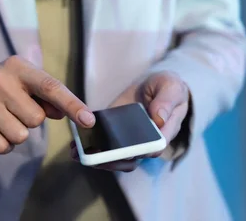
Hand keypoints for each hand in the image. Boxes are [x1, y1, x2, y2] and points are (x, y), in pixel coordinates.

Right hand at [0, 55, 95, 153]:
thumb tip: (62, 113)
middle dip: (31, 119)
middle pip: (36, 118)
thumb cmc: (1, 86)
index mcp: (17, 66)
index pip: (50, 87)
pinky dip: (3, 144)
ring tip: (3, 118)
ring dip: (16, 133)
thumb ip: (47, 96)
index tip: (88, 120)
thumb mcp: (24, 81)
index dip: (72, 104)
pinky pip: (2, 147)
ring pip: (20, 135)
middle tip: (15, 109)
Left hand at [71, 71, 188, 171]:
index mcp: (164, 133)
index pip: (154, 148)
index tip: (126, 152)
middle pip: (130, 159)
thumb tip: (159, 119)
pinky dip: (89, 147)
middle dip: (111, 161)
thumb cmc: (167, 86)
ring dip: (97, 159)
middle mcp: (145, 142)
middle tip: (93, 157)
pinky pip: (103, 145)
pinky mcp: (114, 134)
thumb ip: (166, 101)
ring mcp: (129, 140)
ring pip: (115, 158)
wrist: (153, 84)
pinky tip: (74, 144)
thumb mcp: (171, 87)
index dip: (140, 152)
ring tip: (78, 153)